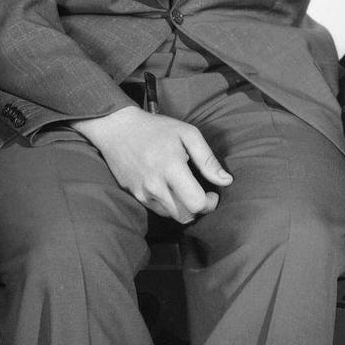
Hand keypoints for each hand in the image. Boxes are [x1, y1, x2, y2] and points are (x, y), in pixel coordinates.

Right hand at [71, 105, 231, 222]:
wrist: (117, 129)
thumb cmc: (156, 129)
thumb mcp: (187, 134)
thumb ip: (207, 159)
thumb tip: (226, 181)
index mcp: (171, 168)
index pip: (196, 203)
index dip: (210, 202)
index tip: (212, 192)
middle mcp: (155, 185)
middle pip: (185, 216)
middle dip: (199, 209)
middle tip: (202, 194)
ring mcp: (143, 192)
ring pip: (172, 216)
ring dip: (184, 208)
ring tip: (186, 190)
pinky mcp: (134, 195)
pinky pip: (158, 210)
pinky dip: (169, 205)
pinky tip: (171, 189)